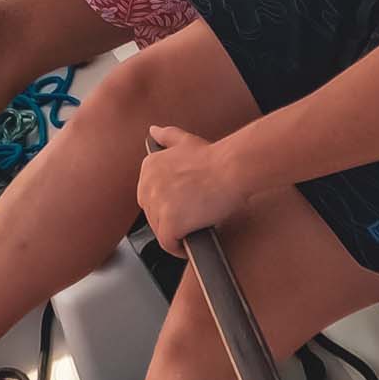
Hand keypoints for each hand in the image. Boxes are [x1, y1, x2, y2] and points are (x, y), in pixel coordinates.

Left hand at [138, 125, 245, 255]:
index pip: (149, 197)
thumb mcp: (185, 141)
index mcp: (149, 166)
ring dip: (175, 234)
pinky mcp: (169, 223)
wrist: (231, 170)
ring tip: (193, 229)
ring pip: (160, 231)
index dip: (167, 205)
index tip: (182, 208)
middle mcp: (148, 184)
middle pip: (153, 215)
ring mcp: (157, 204)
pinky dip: (179, 248)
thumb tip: (153, 131)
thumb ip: (166, 137)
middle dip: (170, 220)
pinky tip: (190, 243)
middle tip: (190, 219)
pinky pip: (168, 244)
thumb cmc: (214, 159)